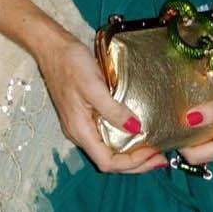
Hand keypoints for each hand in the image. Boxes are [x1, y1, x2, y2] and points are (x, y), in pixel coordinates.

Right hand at [31, 35, 165, 174]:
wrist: (52, 47)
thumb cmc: (70, 63)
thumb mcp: (94, 86)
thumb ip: (113, 110)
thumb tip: (135, 128)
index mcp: (80, 130)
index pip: (107, 161)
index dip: (132, 163)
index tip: (153, 153)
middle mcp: (79, 133)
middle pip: (109, 161)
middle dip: (135, 163)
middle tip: (160, 157)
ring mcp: (81, 125)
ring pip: (108, 150)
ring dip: (131, 154)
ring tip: (153, 149)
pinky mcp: (85, 115)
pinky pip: (106, 137)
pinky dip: (123, 140)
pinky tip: (136, 133)